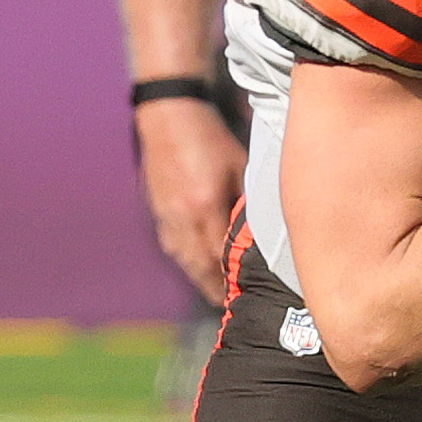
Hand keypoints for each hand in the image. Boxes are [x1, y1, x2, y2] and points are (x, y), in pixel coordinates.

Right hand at [135, 98, 245, 302]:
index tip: (241, 296)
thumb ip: (248, 200)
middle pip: (198, 265)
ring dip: (197, 278)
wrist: (170, 114)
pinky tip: (193, 266)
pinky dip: (184, 260)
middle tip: (226, 307)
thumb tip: (264, 228)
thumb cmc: (211, 138)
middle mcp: (182, 216)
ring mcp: (166, 213)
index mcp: (205, 207)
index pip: (219, 256)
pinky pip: (171, 243)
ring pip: (182, 257)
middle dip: (212, 288)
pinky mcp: (157, 207)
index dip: (228, 280)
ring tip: (212, 294)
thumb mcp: (240, 167)